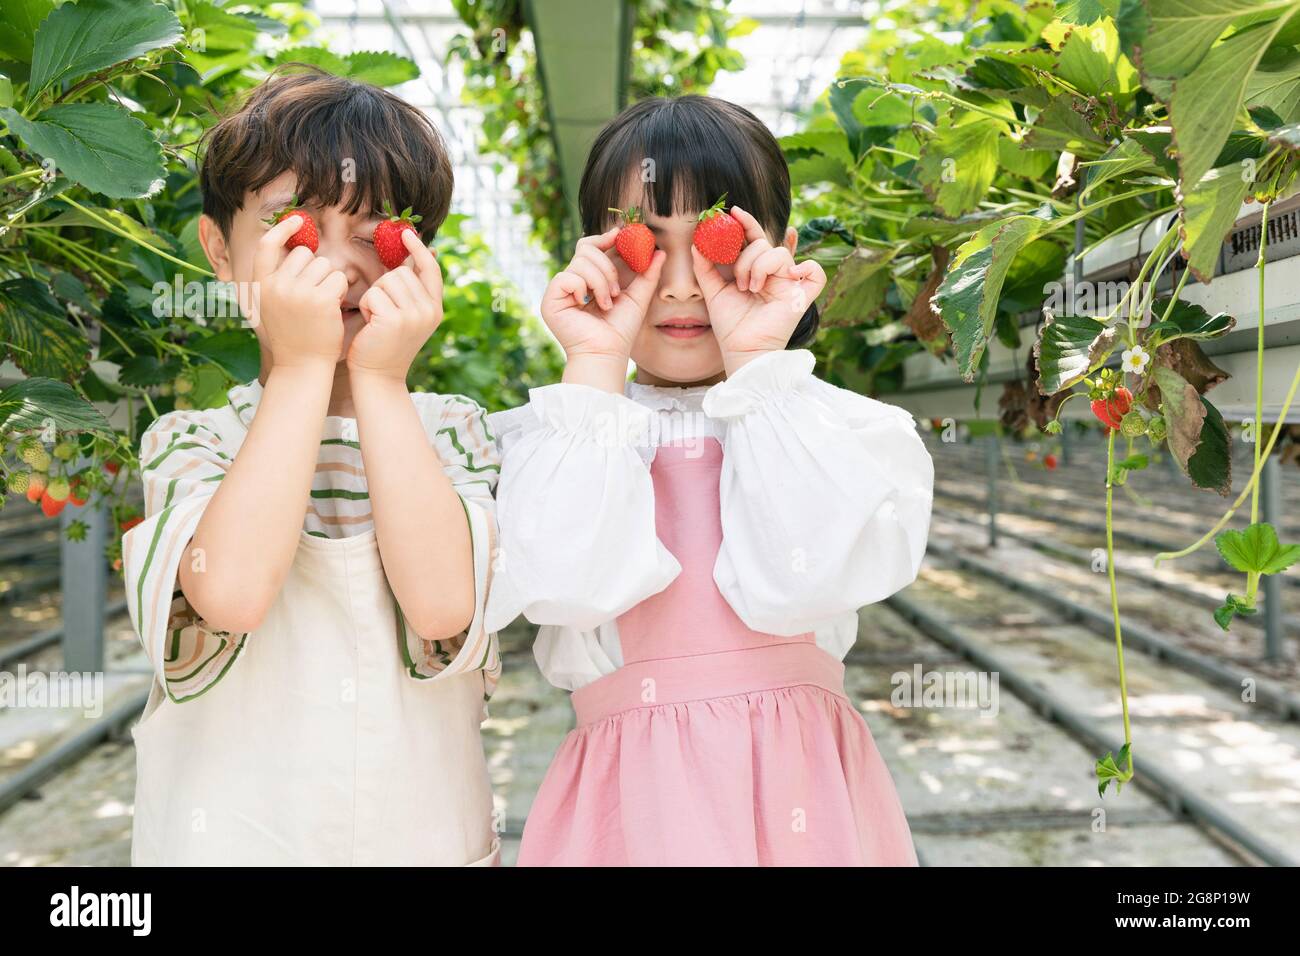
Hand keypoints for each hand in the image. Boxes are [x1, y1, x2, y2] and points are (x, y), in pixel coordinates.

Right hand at [251, 214, 349, 368]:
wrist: (301, 366)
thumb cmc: (292, 336)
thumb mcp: (272, 305)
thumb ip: (277, 279)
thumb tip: (292, 247)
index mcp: (260, 285)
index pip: (267, 246)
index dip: (282, 230)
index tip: (297, 220)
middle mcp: (276, 285)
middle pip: (304, 254)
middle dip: (314, 269)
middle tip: (314, 295)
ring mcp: (298, 292)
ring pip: (324, 265)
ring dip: (328, 280)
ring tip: (322, 305)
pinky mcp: (321, 299)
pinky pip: (338, 278)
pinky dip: (340, 290)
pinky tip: (333, 308)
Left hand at [347, 230, 442, 382]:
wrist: (379, 377)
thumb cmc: (386, 344)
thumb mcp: (407, 316)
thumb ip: (413, 290)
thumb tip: (413, 256)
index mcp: (435, 309)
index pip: (431, 270)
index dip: (418, 250)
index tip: (407, 233)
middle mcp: (429, 311)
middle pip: (402, 272)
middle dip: (385, 287)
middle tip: (383, 313)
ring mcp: (414, 316)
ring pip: (387, 281)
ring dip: (374, 296)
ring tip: (377, 319)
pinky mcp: (394, 320)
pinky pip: (373, 295)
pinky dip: (366, 307)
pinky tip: (370, 325)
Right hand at [541, 229, 665, 388]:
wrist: (607, 352)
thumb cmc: (621, 330)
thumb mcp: (638, 297)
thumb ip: (648, 274)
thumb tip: (660, 251)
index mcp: (591, 278)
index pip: (592, 247)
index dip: (603, 238)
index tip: (619, 234)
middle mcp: (574, 280)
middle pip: (586, 248)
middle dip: (607, 267)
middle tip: (615, 291)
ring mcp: (562, 290)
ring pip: (580, 262)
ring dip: (599, 282)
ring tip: (606, 303)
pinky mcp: (551, 299)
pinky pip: (566, 277)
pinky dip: (582, 288)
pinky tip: (586, 305)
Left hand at [691, 205, 826, 375]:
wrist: (741, 350)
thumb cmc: (730, 325)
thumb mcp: (712, 292)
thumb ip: (705, 267)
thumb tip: (696, 242)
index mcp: (755, 269)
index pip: (753, 238)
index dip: (746, 223)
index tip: (733, 211)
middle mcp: (773, 273)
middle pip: (764, 244)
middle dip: (747, 259)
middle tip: (740, 282)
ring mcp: (789, 283)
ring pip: (780, 254)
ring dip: (760, 268)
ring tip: (752, 288)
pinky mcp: (803, 296)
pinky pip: (815, 272)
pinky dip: (805, 268)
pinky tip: (788, 277)